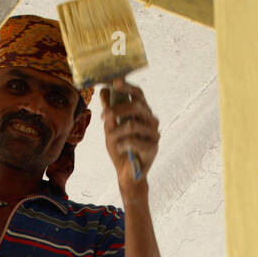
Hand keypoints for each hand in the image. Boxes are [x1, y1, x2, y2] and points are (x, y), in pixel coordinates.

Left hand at [99, 80, 159, 196]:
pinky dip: (122, 144)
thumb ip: (109, 113)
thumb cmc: (120, 150)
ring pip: (133, 125)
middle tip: (103, 116)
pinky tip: (120, 149)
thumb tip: (103, 91)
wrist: (127, 175)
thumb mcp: (110, 130)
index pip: (139, 94)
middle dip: (117, 109)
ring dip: (117, 131)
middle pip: (136, 106)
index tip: (115, 81)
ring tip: (111, 139)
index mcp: (143, 113)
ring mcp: (154, 134)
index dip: (128, 86)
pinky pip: (134, 141)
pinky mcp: (153, 148)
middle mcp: (152, 121)